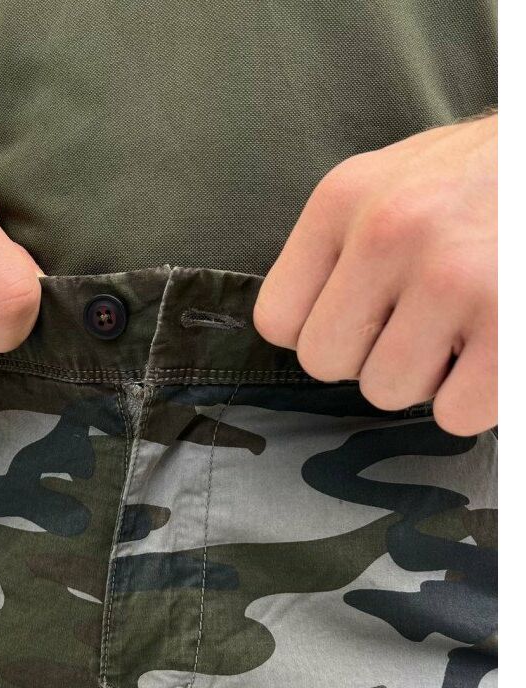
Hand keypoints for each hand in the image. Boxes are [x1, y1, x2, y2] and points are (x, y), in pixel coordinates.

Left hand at [254, 115, 496, 435]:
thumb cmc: (480, 181)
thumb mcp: (391, 180)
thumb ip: (339, 247)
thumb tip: (299, 330)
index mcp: (344, 198)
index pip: (277, 320)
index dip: (319, 331)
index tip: (361, 316)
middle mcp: (388, 231)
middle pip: (324, 362)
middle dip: (367, 356)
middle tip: (416, 322)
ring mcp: (450, 278)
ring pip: (386, 392)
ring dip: (423, 377)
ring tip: (461, 325)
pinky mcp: (509, 324)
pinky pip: (452, 415)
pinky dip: (473, 400)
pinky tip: (491, 348)